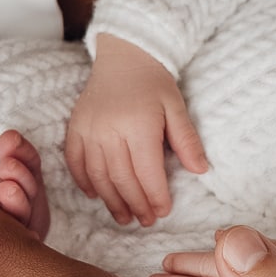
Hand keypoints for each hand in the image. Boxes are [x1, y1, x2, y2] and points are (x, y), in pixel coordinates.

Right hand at [66, 36, 208, 225]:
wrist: (123, 55)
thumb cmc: (154, 82)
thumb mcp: (177, 107)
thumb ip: (187, 140)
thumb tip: (200, 170)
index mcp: (138, 126)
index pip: (147, 172)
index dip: (155, 196)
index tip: (163, 212)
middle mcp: (109, 130)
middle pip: (121, 179)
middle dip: (135, 204)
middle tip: (146, 221)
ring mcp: (88, 130)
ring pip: (98, 175)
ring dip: (111, 200)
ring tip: (124, 217)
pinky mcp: (75, 128)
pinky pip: (75, 162)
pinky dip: (84, 181)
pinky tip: (96, 195)